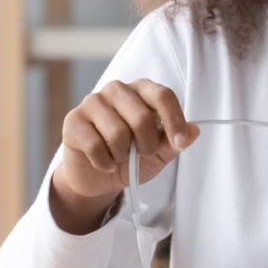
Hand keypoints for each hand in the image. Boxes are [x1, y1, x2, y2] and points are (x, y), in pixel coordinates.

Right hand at [50, 79, 198, 232]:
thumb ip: (174, 142)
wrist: (97, 177)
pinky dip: (105, 163)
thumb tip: (194, 130)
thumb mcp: (158, 153)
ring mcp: (92, 102)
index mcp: (141, 90)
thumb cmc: (131, 158)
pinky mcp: (73, 120)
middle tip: (141, 154)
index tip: (180, 143)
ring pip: (117, 133)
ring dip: (123, 156)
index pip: (163, 95)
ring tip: (120, 158)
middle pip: (141, 116)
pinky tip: (104, 163)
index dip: (174, 120)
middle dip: (146, 145)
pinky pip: (95, 146)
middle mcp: (117, 90)